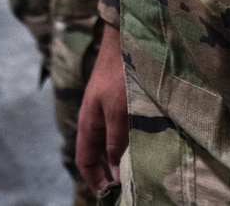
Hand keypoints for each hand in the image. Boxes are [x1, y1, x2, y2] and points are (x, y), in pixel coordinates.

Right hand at [76, 24, 128, 193]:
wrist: (125, 38)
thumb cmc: (120, 75)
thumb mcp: (118, 113)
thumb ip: (115, 142)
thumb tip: (115, 172)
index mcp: (88, 124)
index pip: (84, 160)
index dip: (93, 180)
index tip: (108, 194)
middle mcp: (94, 118)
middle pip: (97, 153)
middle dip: (108, 171)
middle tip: (128, 185)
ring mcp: (106, 107)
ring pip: (110, 140)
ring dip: (120, 156)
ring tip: (139, 167)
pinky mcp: (119, 98)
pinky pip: (120, 127)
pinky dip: (128, 140)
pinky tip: (145, 141)